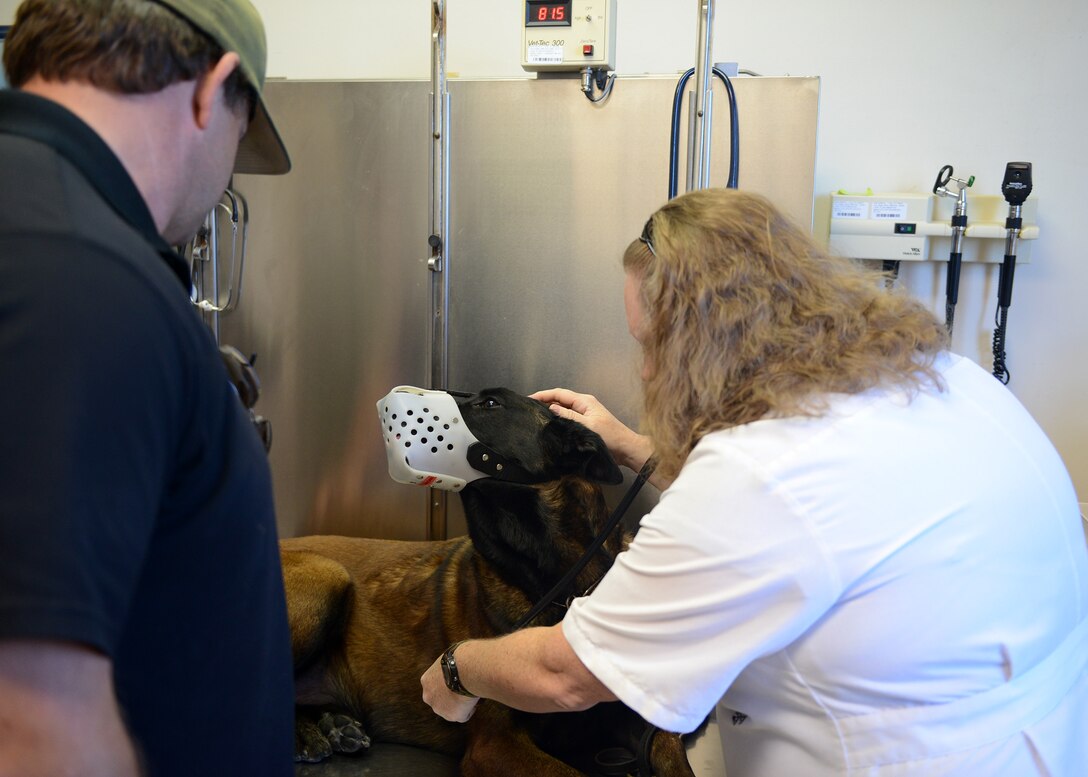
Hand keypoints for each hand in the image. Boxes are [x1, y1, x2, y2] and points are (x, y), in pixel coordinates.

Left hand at [421, 654, 479, 722]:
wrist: (467, 669)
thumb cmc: (462, 658)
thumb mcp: (450, 658)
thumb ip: (450, 666)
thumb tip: (460, 660)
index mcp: (427, 680)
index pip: (436, 686)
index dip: (449, 684)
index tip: (459, 680)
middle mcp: (429, 696)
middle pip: (441, 700)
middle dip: (451, 697)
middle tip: (465, 689)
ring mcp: (439, 708)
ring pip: (452, 709)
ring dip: (460, 704)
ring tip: (472, 693)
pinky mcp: (453, 716)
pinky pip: (464, 715)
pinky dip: (470, 709)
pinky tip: (475, 700)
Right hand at [530, 388, 652, 472]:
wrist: (626, 449)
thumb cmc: (611, 437)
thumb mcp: (588, 426)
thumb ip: (569, 417)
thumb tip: (551, 408)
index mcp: (585, 401)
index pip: (559, 393)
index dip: (543, 395)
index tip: (529, 399)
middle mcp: (584, 404)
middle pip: (560, 399)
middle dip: (544, 401)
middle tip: (529, 408)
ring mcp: (585, 414)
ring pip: (563, 409)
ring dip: (551, 411)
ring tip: (536, 416)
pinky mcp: (586, 423)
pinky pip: (568, 418)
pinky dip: (558, 419)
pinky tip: (551, 425)